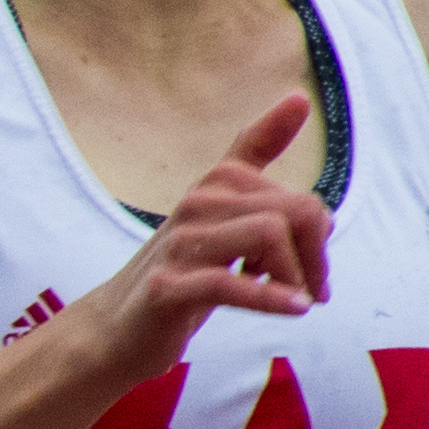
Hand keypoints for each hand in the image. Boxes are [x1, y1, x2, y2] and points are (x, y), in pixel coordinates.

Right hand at [80, 95, 329, 376]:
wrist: (111, 331)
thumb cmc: (177, 273)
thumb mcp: (218, 211)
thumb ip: (253, 154)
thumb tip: (297, 98)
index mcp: (212, 187)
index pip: (295, 196)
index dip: (317, 232)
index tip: (311, 264)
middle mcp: (195, 206)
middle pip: (294, 210)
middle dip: (317, 255)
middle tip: (314, 291)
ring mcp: (178, 246)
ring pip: (270, 234)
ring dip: (297, 277)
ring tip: (296, 302)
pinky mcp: (166, 288)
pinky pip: (231, 283)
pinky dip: (272, 298)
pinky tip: (293, 310)